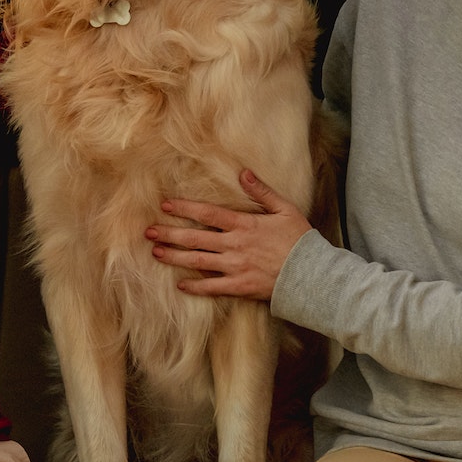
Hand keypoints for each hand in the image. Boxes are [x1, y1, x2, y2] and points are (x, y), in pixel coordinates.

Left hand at [145, 169, 313, 299]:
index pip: (207, 214)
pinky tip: (180, 284)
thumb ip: (262, 192)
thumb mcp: (285, 209)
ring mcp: (236, 267)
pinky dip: (195, 286)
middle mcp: (235, 245)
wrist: (312, 275)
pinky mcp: (240, 287)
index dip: (184, 209)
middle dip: (169, 233)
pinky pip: (212, 288)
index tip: (165, 205)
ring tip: (156, 252)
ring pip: (198, 261)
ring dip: (174, 257)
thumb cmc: (300, 240)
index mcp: (245, 224)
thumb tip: (243, 173)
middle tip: (148, 231)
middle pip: (195, 238)